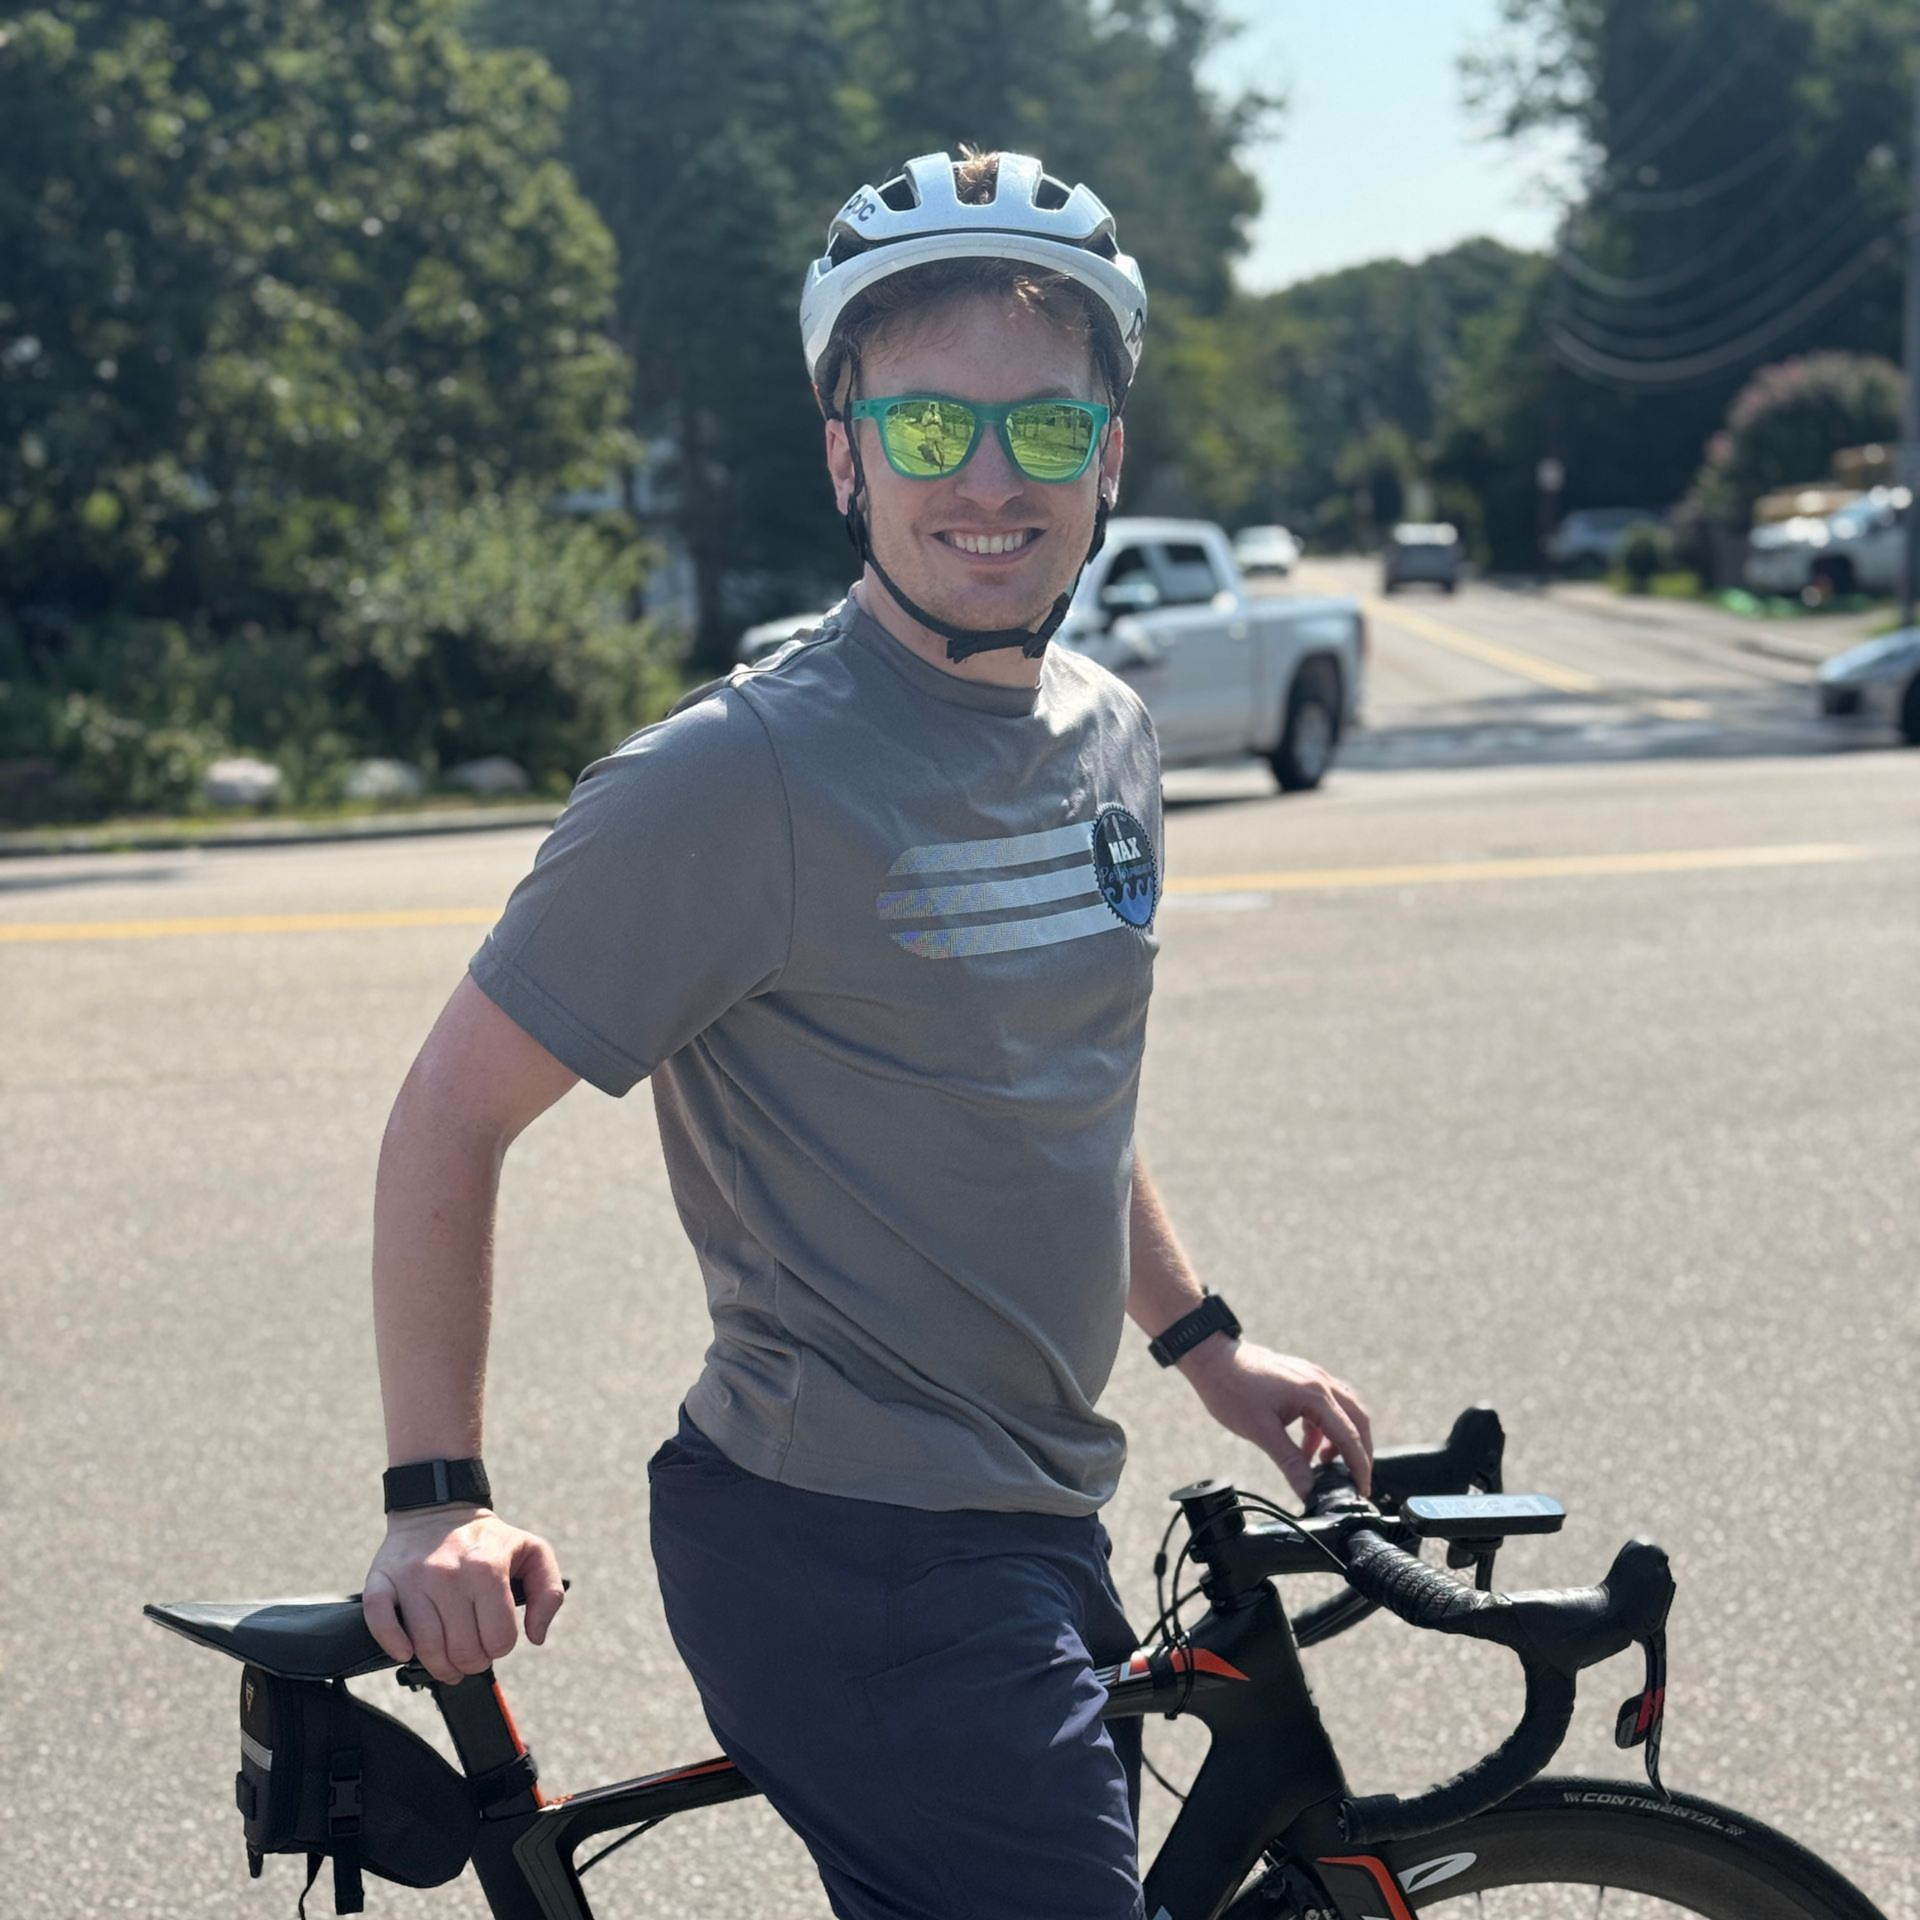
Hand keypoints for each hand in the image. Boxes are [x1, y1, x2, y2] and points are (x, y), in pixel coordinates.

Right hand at [362, 1507, 564, 1685]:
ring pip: (426, 1647)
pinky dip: (392, 1644)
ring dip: (440, 1666)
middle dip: (472, 1662)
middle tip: (473, 1653)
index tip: (496, 1638)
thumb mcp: (534, 1553)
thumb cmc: (488, 1540)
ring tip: (449, 1662)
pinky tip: (406, 1651)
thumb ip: (549, 1593)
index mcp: (487, 1569)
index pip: (498, 1639)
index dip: (500, 1647)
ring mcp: (413, 1579)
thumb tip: (536, 1637)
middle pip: (462, 1650)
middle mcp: (449, 1575)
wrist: (438, 1509)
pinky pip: (379, 1622)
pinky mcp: (383, 1581)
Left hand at [1178, 1337, 1372, 1501]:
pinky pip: (1324, 1405)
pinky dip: (1322, 1428)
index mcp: (1315, 1394)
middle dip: (1360, 1450)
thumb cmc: (1232, 1389)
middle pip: (1357, 1418)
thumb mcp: (1261, 1431)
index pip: (1349, 1434)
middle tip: (1355, 1478)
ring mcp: (1312, 1376)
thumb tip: (1308, 1490)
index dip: (1359, 1465)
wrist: (1211, 1357)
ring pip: (1343, 1410)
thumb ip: (1289, 1461)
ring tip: (1325, 1465)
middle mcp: (1320, 1381)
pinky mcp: (1301, 1377)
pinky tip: (1306, 1447)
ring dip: (1341, 1438)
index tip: (1361, 1490)